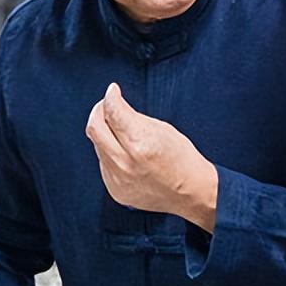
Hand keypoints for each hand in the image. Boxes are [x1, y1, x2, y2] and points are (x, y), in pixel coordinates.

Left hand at [85, 82, 218, 231]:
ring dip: (105, 133)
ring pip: (97, 146)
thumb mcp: (162, 129)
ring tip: (122, 131)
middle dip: (98, 111)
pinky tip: (125, 153)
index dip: (111, 97)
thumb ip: (134, 117)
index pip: (113, 112)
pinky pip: (104, 163)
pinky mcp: (115, 189)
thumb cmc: (182, 159)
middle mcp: (125, 162)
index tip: (113, 91)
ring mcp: (118, 179)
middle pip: (94, 128)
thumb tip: (114, 106)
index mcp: (140, 143)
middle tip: (106, 105)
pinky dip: (110, 153)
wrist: (191, 194)